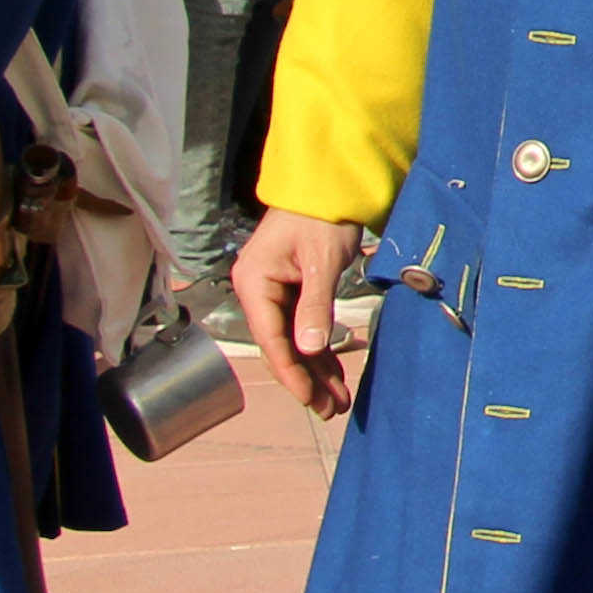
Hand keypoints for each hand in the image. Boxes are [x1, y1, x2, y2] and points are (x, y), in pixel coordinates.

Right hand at [232, 208, 365, 418]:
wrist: (329, 181)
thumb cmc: (322, 215)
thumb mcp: (322, 261)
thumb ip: (316, 305)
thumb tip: (310, 349)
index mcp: (254, 283)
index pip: (272, 339)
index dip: (292, 374)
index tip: (311, 402)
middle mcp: (258, 290)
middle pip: (282, 345)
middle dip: (308, 379)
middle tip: (333, 410)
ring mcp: (274, 290)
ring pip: (295, 340)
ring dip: (316, 369)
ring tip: (338, 400)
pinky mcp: (293, 288)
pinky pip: (305, 326)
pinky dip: (321, 348)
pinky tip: (335, 371)